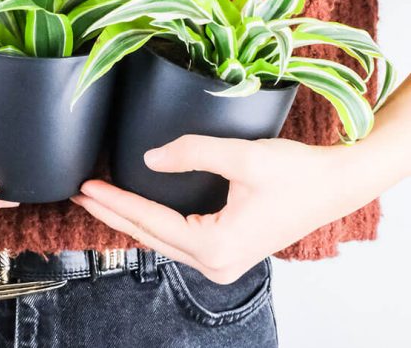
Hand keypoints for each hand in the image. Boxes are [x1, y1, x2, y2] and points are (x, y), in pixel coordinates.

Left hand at [72, 135, 393, 283]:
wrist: (336, 184)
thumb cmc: (297, 173)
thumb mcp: (242, 156)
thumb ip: (193, 152)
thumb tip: (151, 158)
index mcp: (215, 246)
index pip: (149, 220)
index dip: (114, 201)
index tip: (86, 186)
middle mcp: (215, 263)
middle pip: (149, 235)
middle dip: (113, 213)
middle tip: (80, 195)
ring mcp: (222, 262)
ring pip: (161, 240)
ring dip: (129, 219)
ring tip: (99, 200)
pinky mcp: (227, 252)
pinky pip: (178, 240)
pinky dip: (153, 223)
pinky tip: (136, 210)